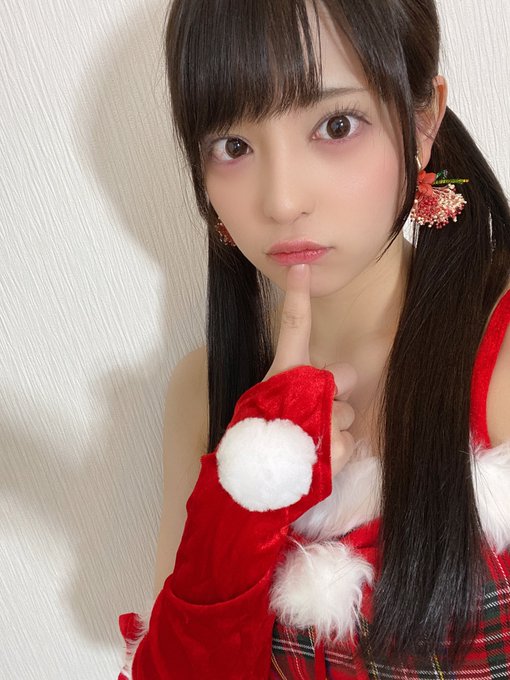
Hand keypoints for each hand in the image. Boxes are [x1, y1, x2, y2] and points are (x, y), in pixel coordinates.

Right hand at [263, 264, 357, 476]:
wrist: (250, 487)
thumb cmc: (259, 441)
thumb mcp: (270, 404)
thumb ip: (298, 386)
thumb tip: (338, 385)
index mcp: (281, 374)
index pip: (292, 328)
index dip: (297, 297)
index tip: (302, 268)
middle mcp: (302, 389)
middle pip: (343, 376)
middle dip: (337, 393)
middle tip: (314, 415)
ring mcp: (321, 418)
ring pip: (348, 414)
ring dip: (335, 429)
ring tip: (308, 446)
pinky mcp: (335, 447)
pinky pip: (352, 443)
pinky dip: (338, 454)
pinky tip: (316, 462)